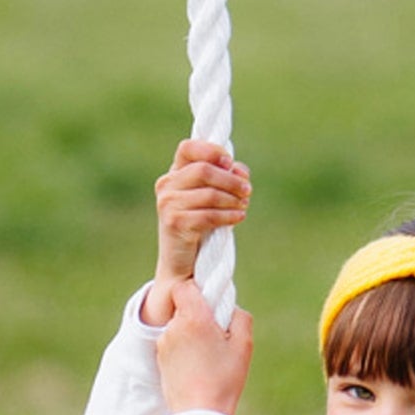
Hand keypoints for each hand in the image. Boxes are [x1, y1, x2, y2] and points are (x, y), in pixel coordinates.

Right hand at [142, 139, 250, 325]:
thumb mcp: (212, 198)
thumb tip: (240, 170)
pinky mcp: (175, 223)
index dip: (211, 150)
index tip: (230, 162)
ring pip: (209, 193)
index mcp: (174, 174)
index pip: (188, 148)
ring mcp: (168, 204)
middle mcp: (166, 186)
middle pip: (204, 170)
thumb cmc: (200, 228)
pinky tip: (239, 218)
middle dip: (231, 180)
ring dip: (233, 200)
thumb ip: (224, 179)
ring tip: (244, 206)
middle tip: (247, 191)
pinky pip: (209, 214)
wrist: (182, 266)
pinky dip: (229, 215)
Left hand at [156, 279, 252, 414]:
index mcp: (193, 319)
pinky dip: (184, 349)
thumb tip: (230, 307)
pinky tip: (198, 366)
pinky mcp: (159, 360)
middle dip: (198, 315)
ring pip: (178, 326)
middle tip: (216, 334)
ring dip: (191, 333)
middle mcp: (173, 328)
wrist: (199, 414)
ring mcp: (163, 344)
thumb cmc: (223, 380)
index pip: (184, 287)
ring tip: (207, 355)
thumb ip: (239, 317)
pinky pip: (173, 344)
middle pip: (183, 308)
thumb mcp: (244, 345)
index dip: (197, 290)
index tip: (210, 302)